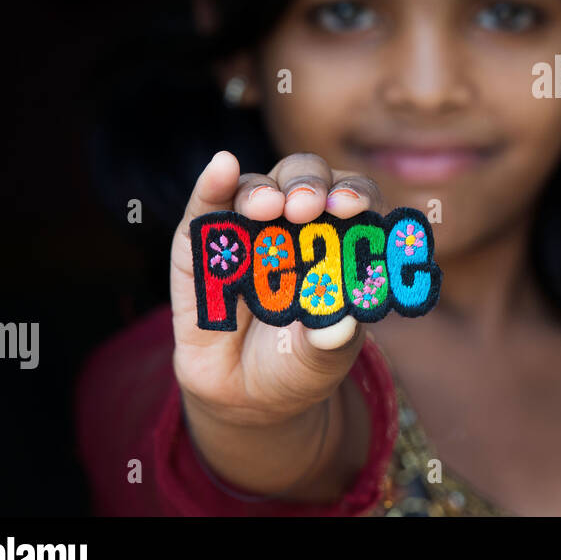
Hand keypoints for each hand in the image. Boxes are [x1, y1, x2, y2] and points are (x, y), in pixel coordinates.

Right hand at [169, 151, 383, 431]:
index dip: (357, 196)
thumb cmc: (300, 363)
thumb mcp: (322, 359)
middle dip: (311, 186)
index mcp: (342, 240)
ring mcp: (250, 227)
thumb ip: (331, 342)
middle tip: (310, 207)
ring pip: (261, 187)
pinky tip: (222, 166)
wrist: (245, 394)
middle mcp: (299, 223)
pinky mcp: (203, 238)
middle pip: (309, 181)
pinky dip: (215, 181)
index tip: (355, 207)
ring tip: (267, 206)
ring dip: (266, 189)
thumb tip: (341, 327)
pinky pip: (209, 202)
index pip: (356, 201)